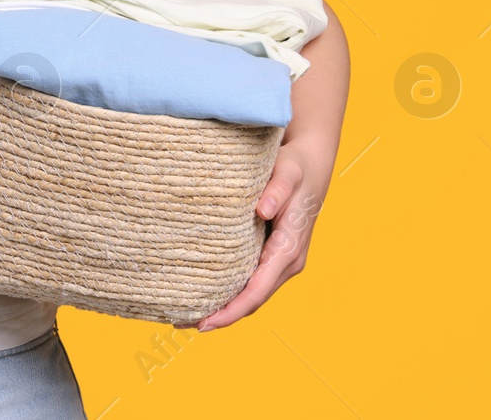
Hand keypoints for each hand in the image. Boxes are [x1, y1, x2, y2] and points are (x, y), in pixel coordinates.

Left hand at [174, 141, 328, 331]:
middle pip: (252, 301)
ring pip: (252, 295)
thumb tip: (263, 210)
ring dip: (225, 309)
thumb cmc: (293, 169)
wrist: (309, 166)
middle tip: (182, 323)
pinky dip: (232, 294)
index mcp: (288, 249)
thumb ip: (276, 191)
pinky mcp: (273, 256)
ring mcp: (281, 262)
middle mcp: (287, 262)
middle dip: (222, 317)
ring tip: (188, 316)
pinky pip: (251, 282)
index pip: (257, 291)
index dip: (231, 311)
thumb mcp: (286, 173)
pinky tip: (208, 294)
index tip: (205, 323)